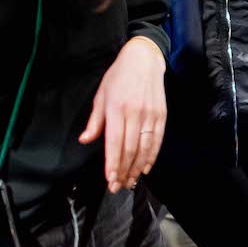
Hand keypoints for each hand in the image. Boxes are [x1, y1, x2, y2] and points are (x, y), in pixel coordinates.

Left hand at [80, 36, 166, 192]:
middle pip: (130, 149)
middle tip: (118, 187)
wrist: (144, 59)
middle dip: (124, 171)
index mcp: (116, 109)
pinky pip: (157, 140)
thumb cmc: (118, 77)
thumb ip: (95, 120)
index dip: (113, 164)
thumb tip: (85, 140)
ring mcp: (150, 115)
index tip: (110, 180)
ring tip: (131, 181)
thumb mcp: (101, 95)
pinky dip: (152, 156)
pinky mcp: (161, 115)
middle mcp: (134, 113)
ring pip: (145, 148)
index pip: (114, 142)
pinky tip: (146, 168)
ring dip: (138, 168)